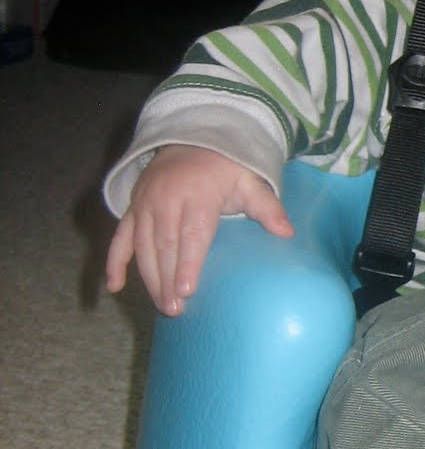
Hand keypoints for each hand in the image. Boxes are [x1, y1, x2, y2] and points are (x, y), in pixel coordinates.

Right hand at [105, 145, 293, 315]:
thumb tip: (287, 232)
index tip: (187, 289)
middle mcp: (166, 199)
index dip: (188, 262)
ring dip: (149, 277)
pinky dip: (114, 261)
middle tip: (175, 310)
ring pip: (142, 245)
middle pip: (165, 244)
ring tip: (161, 305)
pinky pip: (119, 236)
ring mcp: (145, 203)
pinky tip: (113, 286)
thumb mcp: (249, 181)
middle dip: (168, 279)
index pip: (192, 233)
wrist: (193, 138)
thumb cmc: (225, 168)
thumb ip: (267, 206)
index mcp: (198, 194)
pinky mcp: (132, 208)